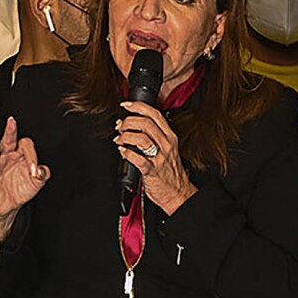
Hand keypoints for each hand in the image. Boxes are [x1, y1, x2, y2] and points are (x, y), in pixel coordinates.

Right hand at [0, 117, 49, 240]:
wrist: (9, 208)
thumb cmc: (22, 191)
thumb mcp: (37, 183)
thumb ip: (43, 174)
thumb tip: (40, 170)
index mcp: (20, 155)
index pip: (26, 146)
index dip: (32, 156)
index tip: (35, 171)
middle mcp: (7, 156)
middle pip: (8, 140)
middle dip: (10, 131)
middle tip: (11, 121)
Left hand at [117, 100, 195, 214]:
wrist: (177, 192)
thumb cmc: (169, 170)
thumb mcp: (167, 148)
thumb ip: (154, 135)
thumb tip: (132, 124)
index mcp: (170, 137)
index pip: (154, 114)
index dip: (138, 106)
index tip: (126, 104)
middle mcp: (166, 145)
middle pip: (146, 123)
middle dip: (129, 121)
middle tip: (120, 126)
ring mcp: (159, 158)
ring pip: (141, 138)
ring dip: (126, 136)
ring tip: (119, 139)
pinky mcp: (152, 171)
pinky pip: (138, 159)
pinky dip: (126, 153)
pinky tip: (122, 151)